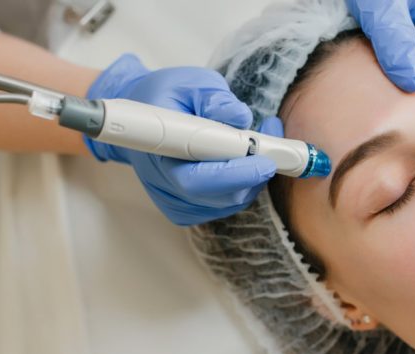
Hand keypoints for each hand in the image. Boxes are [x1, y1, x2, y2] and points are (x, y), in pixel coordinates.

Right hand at [84, 53, 278, 225]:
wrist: (141, 119)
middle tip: (273, 147)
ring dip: (252, 177)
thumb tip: (240, 117)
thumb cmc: (166, 97)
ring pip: (227, 203)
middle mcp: (163, 184)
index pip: (196, 178)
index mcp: (159, 151)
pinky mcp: (185, 209)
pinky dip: (242, 186)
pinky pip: (224, 206)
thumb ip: (214, 97)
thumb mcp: (190, 83)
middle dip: (253, 174)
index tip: (264, 160)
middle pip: (218, 196)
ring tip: (260, 142)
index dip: (234, 173)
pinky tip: (244, 161)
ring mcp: (174, 201)